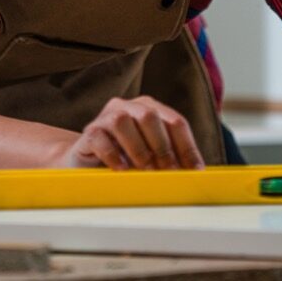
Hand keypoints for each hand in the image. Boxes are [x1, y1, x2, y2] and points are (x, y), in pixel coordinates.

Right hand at [53, 95, 204, 170]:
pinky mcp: (90, 132)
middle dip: (163, 147)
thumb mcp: (151, 157)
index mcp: (150, 109)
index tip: (195, 171)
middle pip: (151, 116)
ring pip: (124, 121)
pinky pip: (101, 138)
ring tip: (145, 171)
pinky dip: (113, 155)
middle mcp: (130, 107)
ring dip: (138, 149)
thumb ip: (170, 159)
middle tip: (169, 173)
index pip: (175, 121)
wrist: (86, 163)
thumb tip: (195, 175)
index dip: (187, 146)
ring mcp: (107, 117)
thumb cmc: (124, 160)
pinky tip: (121, 170)